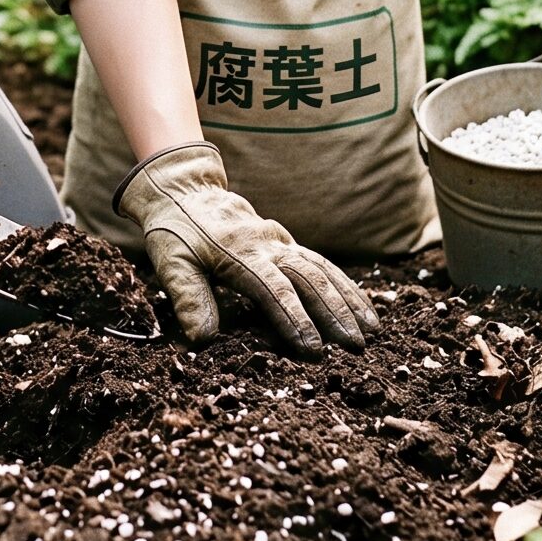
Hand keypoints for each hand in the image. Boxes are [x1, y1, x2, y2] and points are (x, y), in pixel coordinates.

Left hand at [115, 142, 380, 353]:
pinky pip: (323, 264)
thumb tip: (202, 339)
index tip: (313, 349)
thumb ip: (188, 297)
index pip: (272, 288)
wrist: (184, 191)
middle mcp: (268, 245)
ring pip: (323, 269)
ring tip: (372, 331)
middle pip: (308, 278)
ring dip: (348, 300)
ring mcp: (282, 242)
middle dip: (334, 313)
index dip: (294, 319)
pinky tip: (364, 307)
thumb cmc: (175, 232)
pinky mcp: (288, 244)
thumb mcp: (169, 262)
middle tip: (355, 347)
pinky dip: (346, 285)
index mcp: (239, 252)